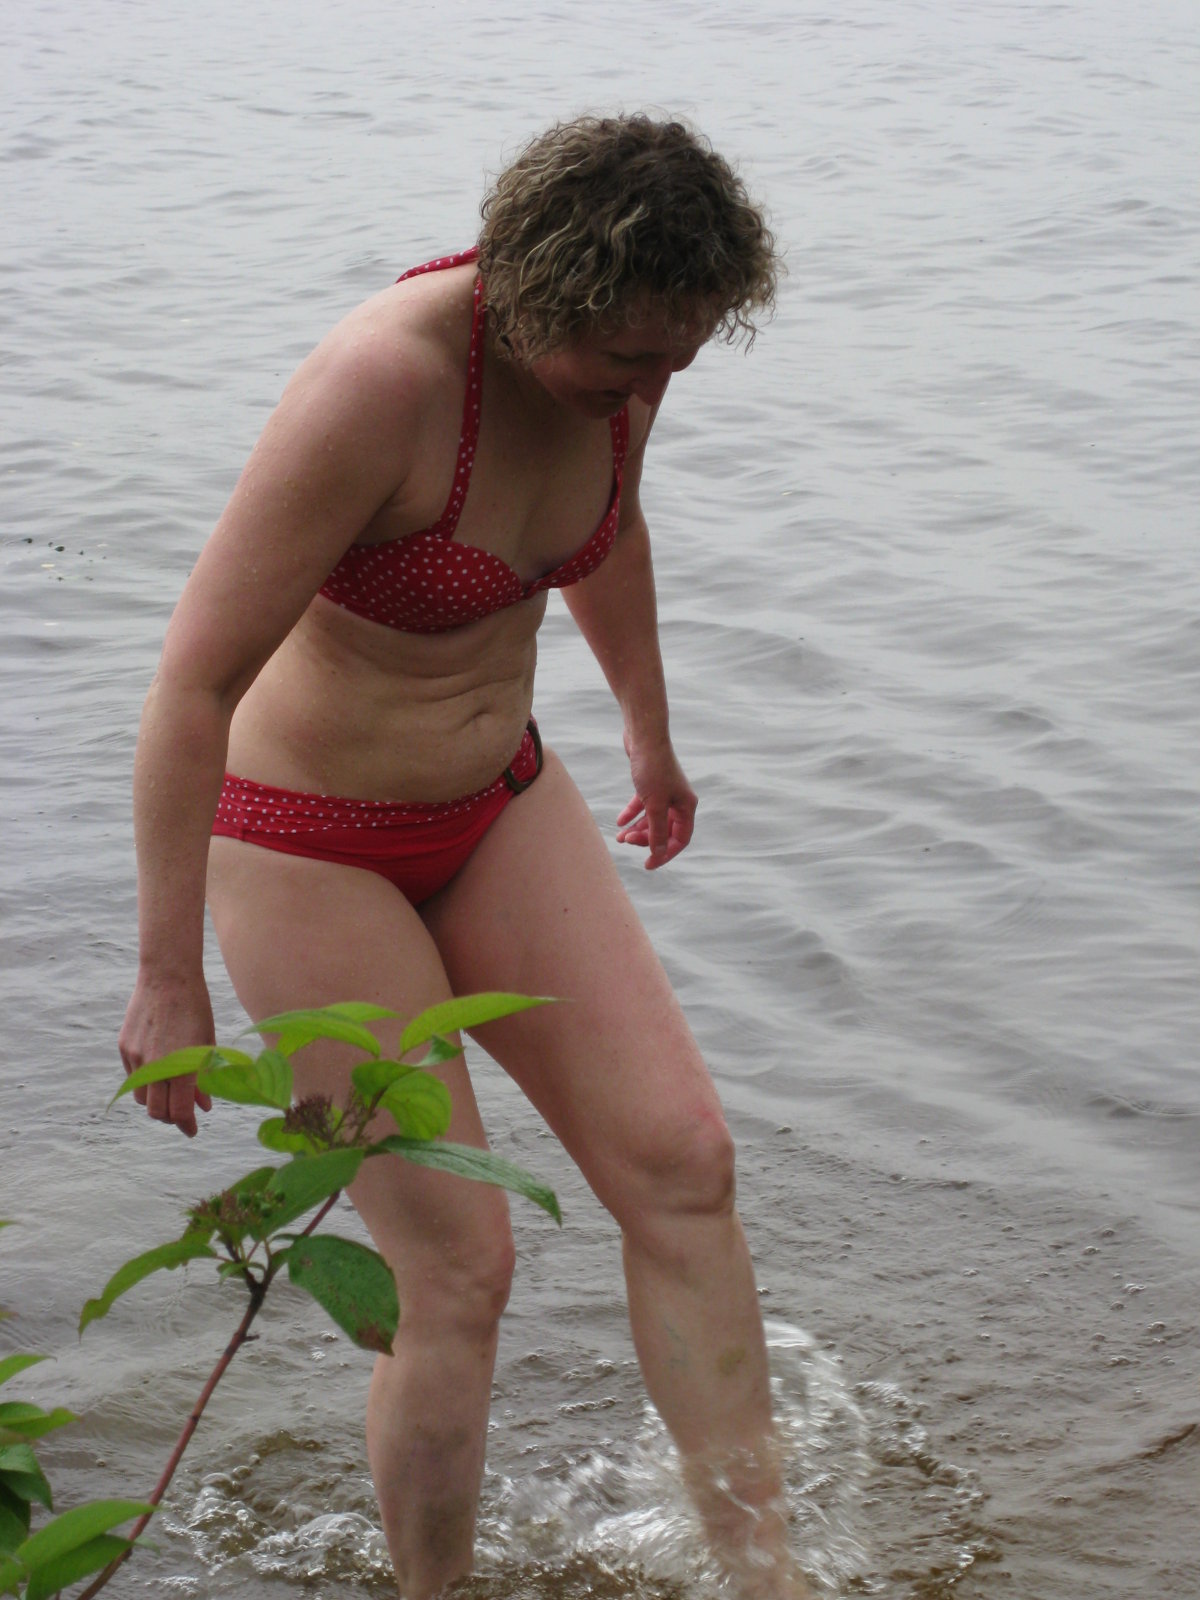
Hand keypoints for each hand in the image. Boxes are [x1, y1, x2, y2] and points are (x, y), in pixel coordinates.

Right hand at [118, 971, 214, 1137]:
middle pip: (157, 1112)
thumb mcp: (206, 1043)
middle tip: (182, 1113)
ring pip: (142, 1097)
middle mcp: (156, 1066)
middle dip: (171, 1118)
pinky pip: (133, 1076)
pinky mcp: (124, 1047)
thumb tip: (204, 1106)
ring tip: (171, 1092)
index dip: (187, 1125)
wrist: (168, 976)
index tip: (192, 1130)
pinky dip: (146, 1081)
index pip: (180, 1111)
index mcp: (182, 1066)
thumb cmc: (195, 1008)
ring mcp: (136, 1057)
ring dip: (156, 1102)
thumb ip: (204, 1076)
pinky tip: (159, 1070)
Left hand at [616, 730, 696, 868]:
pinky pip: (643, 805)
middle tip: (626, 841)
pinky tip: (619, 821)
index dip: (665, 853)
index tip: (647, 864)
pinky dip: (632, 814)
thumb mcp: (654, 804)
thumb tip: (658, 852)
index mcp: (686, 806)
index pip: (680, 839)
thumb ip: (657, 830)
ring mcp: (665, 792)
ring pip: (652, 819)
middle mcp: (678, 800)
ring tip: (619, 836)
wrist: (644, 735)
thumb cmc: (652, 768)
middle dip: (646, 839)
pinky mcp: (651, 784)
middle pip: (664, 830)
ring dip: (637, 829)